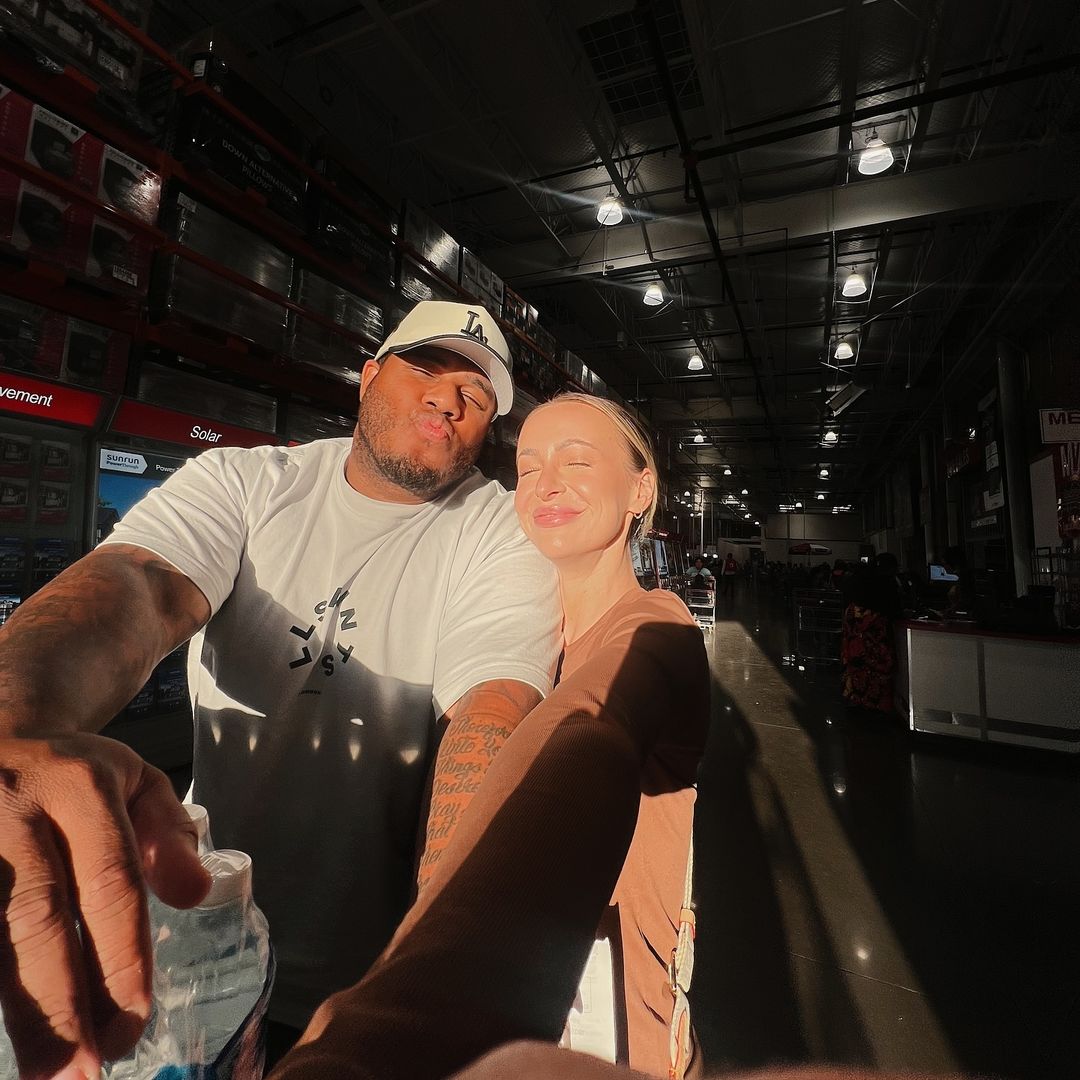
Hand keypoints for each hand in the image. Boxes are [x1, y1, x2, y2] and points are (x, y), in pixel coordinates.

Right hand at [0, 734, 210, 1078]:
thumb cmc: (73, 771)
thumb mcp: (137, 781)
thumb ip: (171, 835)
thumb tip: (195, 895)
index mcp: (80, 786)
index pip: (109, 882)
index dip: (119, 958)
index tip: (131, 1026)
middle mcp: (15, 807)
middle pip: (35, 918)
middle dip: (55, 1006)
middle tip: (78, 1077)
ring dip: (12, 1008)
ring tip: (38, 1075)